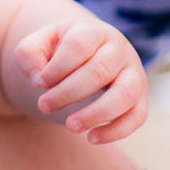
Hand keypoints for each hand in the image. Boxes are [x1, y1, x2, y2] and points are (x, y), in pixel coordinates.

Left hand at [13, 18, 147, 143]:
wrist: (87, 55)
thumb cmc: (60, 51)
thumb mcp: (39, 44)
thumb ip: (29, 54)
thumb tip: (37, 78)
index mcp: (94, 31)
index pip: (79, 45)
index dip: (58, 67)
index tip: (39, 83)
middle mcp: (119, 50)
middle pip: (99, 71)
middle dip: (68, 93)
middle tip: (43, 106)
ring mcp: (134, 73)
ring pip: (125, 94)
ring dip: (96, 114)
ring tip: (70, 126)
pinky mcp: (140, 97)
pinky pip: (137, 116)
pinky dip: (117, 131)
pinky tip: (91, 138)